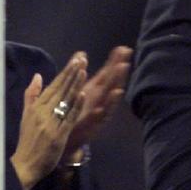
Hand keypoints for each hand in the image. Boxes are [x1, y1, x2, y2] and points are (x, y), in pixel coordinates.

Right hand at [10, 52, 87, 189]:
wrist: (23, 166)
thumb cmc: (26, 141)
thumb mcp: (26, 116)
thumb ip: (31, 95)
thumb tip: (37, 76)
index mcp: (36, 108)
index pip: (53, 86)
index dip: (65, 73)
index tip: (75, 60)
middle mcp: (43, 113)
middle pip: (60, 90)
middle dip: (71, 74)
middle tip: (82, 59)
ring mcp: (51, 124)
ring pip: (65, 101)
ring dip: (74, 85)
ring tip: (83, 70)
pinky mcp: (58, 136)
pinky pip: (68, 119)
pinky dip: (75, 107)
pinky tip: (82, 95)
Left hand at [62, 45, 132, 159]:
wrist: (63, 141)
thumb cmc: (69, 114)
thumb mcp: (74, 89)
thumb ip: (78, 72)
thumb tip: (82, 53)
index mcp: (92, 91)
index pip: (105, 74)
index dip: (114, 61)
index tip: (123, 48)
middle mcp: (97, 101)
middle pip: (110, 85)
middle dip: (118, 73)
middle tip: (127, 60)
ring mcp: (95, 115)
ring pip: (107, 103)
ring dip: (113, 93)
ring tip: (119, 83)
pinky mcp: (89, 129)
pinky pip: (95, 122)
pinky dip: (100, 114)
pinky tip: (101, 109)